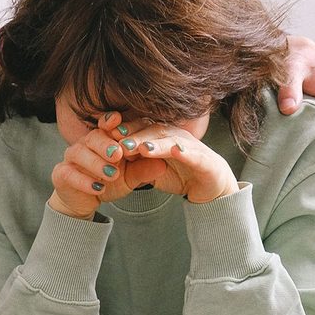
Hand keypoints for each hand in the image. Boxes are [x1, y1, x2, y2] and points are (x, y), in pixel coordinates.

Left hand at [48, 112, 237, 218]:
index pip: (140, 127)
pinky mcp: (205, 161)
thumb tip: (109, 154)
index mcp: (161, 136)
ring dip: (155, 142)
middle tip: (115, 136)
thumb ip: (134, 160)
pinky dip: (184, 152)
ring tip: (139, 146)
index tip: (103, 130)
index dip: (123, 127)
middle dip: (134, 132)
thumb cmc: (179, 174)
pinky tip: (175, 151)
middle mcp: (176, 136)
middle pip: (152, 130)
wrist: (211, 187)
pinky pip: (194, 155)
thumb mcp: (151, 168)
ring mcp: (191, 146)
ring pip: (170, 140)